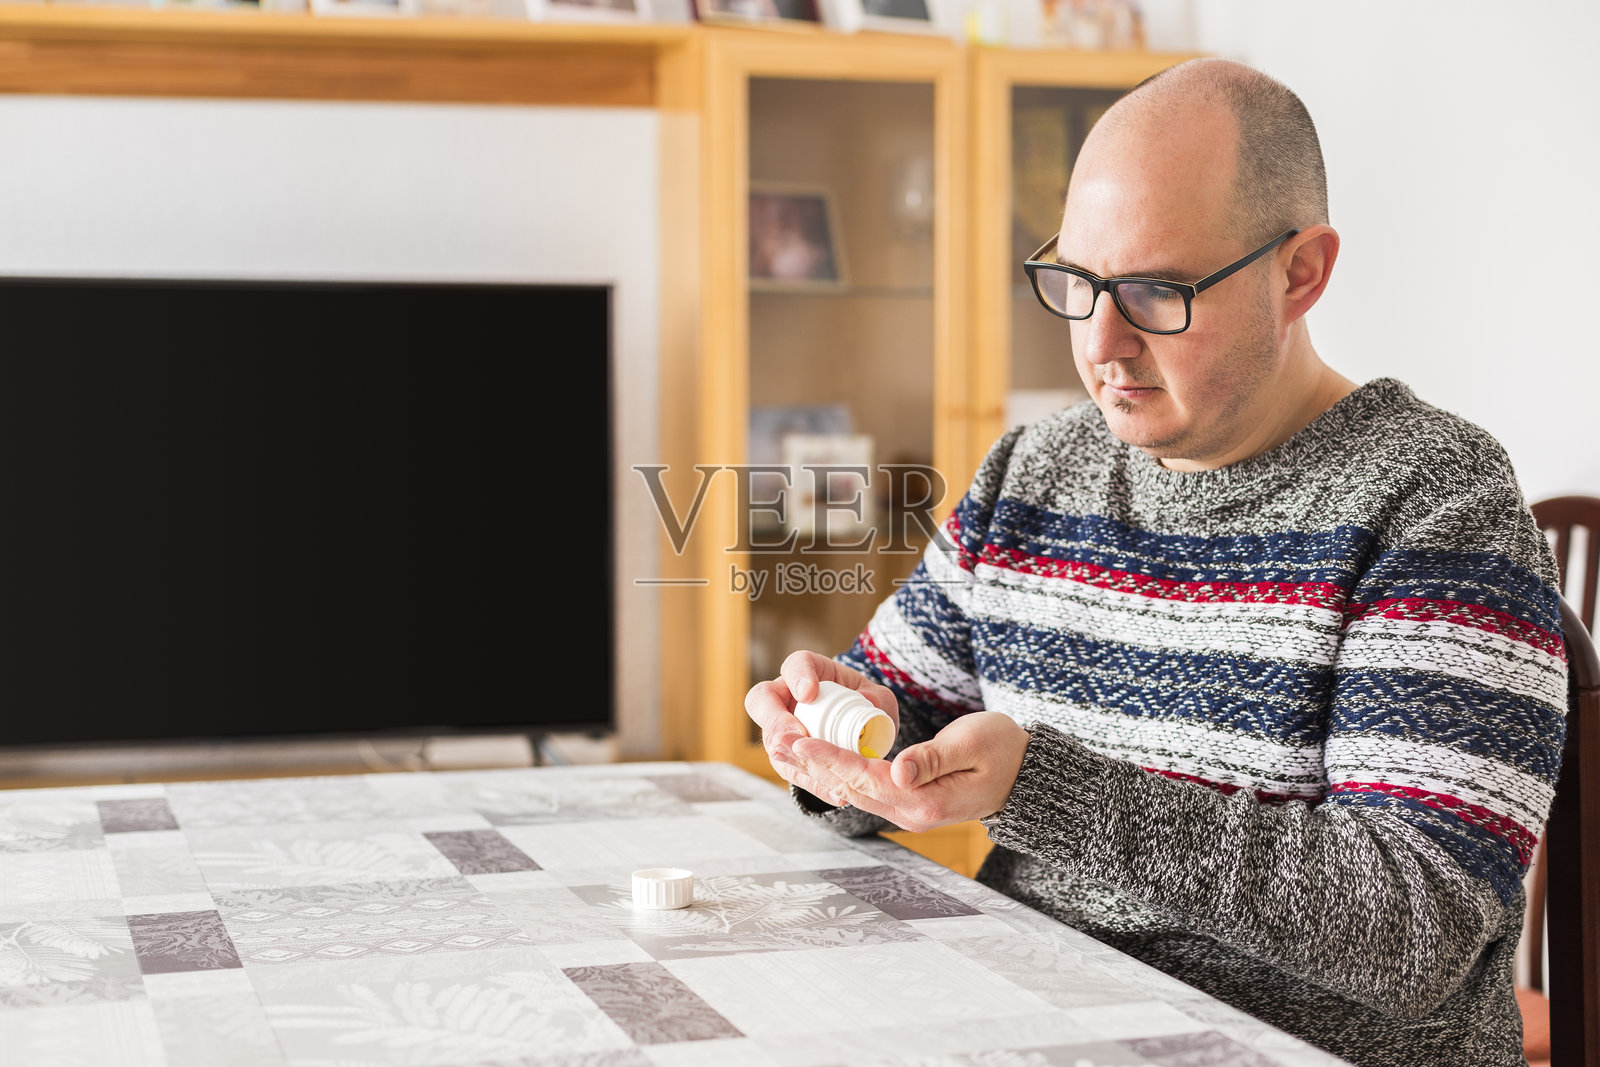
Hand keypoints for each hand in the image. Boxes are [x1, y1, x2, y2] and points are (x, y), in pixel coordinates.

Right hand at [743, 650, 899, 806]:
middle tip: (795, 735)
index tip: (808, 693)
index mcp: (809, 671)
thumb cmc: (867, 705)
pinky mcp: (786, 756)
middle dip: (774, 719)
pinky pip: (789, 769)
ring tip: (815, 770)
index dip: (797, 677)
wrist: (863, 731)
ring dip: (789, 756)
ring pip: (770, 739)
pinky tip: (835, 794)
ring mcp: (781, 727)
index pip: (795, 665)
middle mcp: (787, 696)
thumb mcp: (879, 698)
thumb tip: (869, 705)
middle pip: (762, 699)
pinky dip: (811, 783)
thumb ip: (878, 699)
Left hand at [789, 712, 1028, 832]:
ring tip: (786, 750)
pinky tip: (816, 760)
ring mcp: (909, 813)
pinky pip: (866, 791)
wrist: (1023, 775)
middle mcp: (912, 814)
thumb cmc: (1002, 750)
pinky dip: (839, 775)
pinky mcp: (908, 804)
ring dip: (820, 772)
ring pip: (854, 792)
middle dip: (814, 765)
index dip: (831, 758)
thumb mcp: (973, 743)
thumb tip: (899, 771)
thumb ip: (933, 757)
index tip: (801, 741)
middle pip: (852, 788)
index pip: (867, 777)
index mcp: (926, 801)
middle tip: (779, 740)